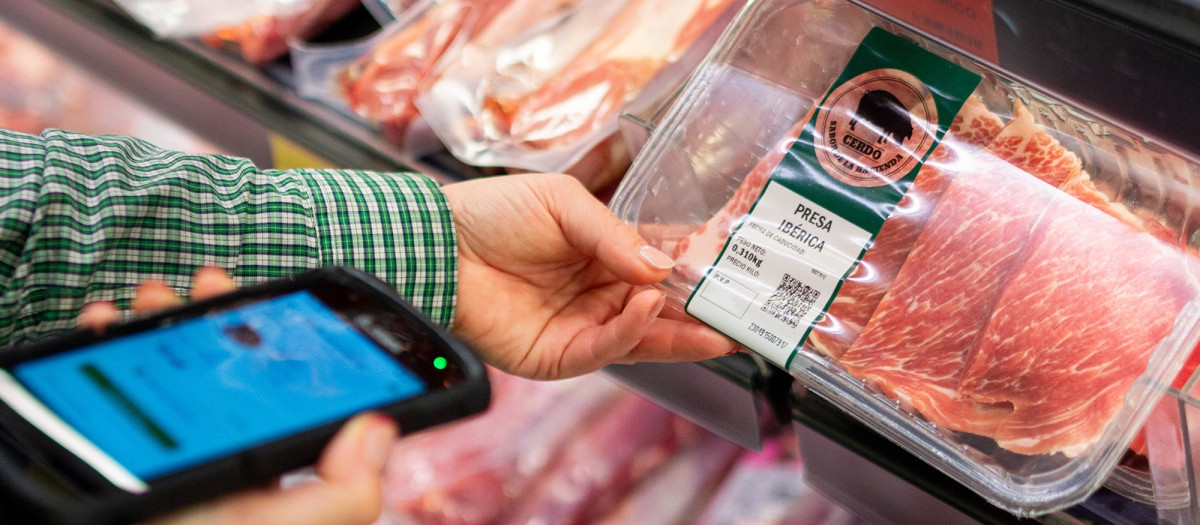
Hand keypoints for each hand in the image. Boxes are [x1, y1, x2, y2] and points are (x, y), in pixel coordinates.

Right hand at [78, 268, 398, 524]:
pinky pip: (106, 383)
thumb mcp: (291, 523)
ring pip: (167, 364)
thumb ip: (347, 490)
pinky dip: (103, 344)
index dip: (286, 342)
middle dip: (217, 315)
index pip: (288, 393)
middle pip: (225, 366)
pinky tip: (104, 321)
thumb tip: (379, 428)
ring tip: (153, 295)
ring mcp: (161, 443)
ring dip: (160, 318)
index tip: (280, 301)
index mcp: (268, 465)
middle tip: (210, 283)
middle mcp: (218, 451)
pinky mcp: (106, 440)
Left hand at [442, 173, 736, 379]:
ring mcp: (582, 327)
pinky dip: (632, 332)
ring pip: (644, 337)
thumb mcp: (565, 204)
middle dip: (703, 315)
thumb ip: (616, 236)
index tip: (736, 272)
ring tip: (717, 327)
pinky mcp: (558, 356)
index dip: (698, 270)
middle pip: (663, 310)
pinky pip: (605, 349)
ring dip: (681, 334)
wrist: (439, 246)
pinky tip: (649, 308)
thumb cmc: (495, 215)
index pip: (663, 266)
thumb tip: (665, 267)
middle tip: (745, 317)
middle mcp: (600, 294)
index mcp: (606, 255)